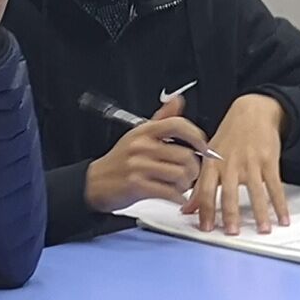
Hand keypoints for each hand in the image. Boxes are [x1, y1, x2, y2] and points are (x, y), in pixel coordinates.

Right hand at [85, 103, 208, 209]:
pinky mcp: (137, 186)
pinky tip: (176, 197)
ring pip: (180, 175)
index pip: (177, 125)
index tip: (204, 146)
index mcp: (144, 132)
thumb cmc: (120, 161)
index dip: (196, 136)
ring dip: (186, 185)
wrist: (94, 182)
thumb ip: (161, 119)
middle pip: (185, 155)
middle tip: (191, 174)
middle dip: (194, 169)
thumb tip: (177, 101)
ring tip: (181, 186)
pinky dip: (177, 198)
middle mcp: (142, 146)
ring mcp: (139, 166)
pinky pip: (169, 192)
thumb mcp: (138, 135)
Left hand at [188, 95, 290, 231]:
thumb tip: (187, 210)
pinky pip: (275, 186)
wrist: (251, 112)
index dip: (205, 210)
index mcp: (213, 164)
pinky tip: (283, 218)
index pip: (205, 191)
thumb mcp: (209, 158)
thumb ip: (199, 186)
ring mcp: (251, 162)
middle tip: (232, 232)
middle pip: (229, 193)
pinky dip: (280, 204)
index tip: (206, 228)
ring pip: (255, 192)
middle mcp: (230, 163)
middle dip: (230, 214)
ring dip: (260, 213)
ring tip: (263, 230)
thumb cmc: (229, 137)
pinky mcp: (269, 160)